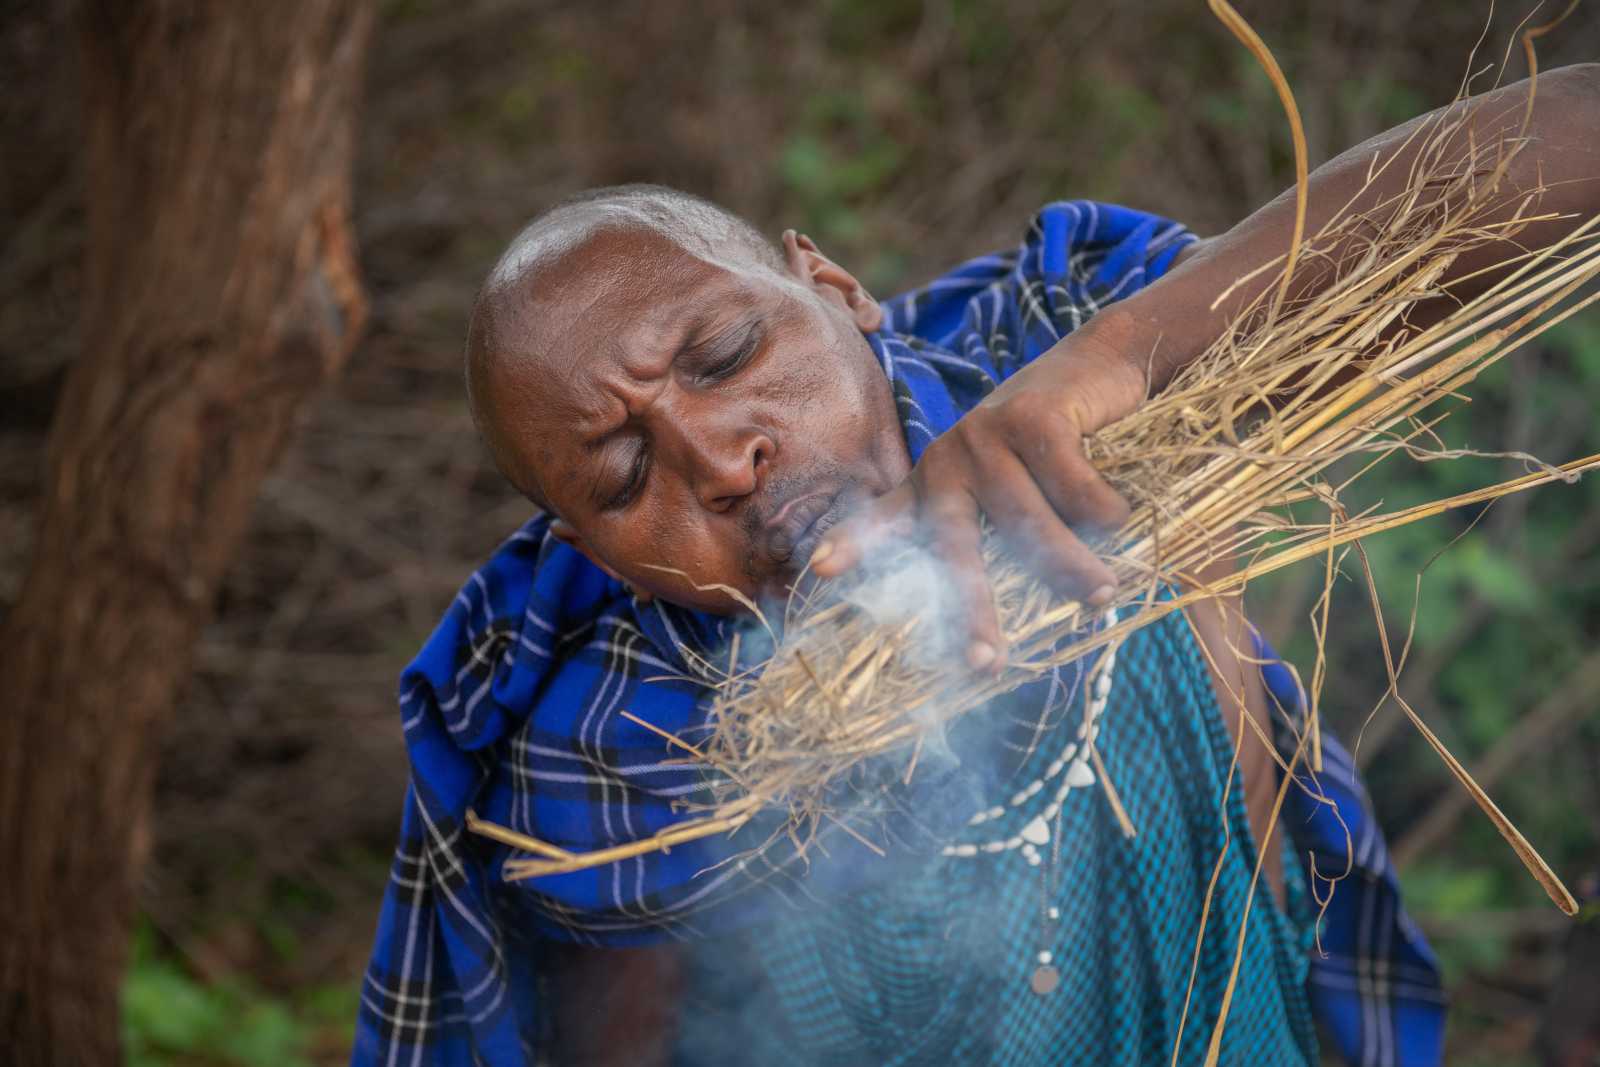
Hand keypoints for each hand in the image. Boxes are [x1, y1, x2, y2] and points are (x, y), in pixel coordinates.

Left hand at [810, 313, 1150, 671]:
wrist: (1100, 363)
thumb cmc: (1057, 443)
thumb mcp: (1010, 484)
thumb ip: (996, 536)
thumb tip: (1012, 625)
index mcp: (934, 483)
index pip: (886, 520)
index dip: (853, 546)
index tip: (822, 574)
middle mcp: (949, 460)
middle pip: (954, 548)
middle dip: (972, 610)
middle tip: (989, 663)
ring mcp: (987, 436)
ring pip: (1027, 525)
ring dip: (1071, 566)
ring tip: (1103, 595)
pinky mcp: (1032, 418)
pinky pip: (1074, 492)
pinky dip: (1104, 514)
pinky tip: (1122, 517)